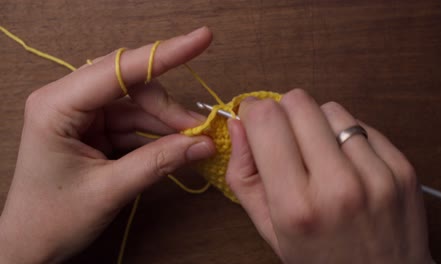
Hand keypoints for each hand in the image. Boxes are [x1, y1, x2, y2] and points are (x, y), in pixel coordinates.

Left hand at [0, 27, 215, 262]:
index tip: (202, 39)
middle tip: (200, 131)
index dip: (165, 54)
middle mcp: (69, 100)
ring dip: (168, 123)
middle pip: (132, 85)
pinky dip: (158, 135)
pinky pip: (134, 123)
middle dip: (168, 107)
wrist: (31, 245)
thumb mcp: (109, 190)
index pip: (118, 69)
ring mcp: (83, 114)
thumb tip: (204, 144)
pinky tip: (178, 147)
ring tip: (195, 143)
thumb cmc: (53, 219)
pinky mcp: (95, 129)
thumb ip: (158, 162)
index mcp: (57, 105)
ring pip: (138, 105)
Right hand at [226, 89, 432, 263]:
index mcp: (296, 206)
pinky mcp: (402, 168)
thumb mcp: (269, 228)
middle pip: (299, 102)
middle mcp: (339, 186)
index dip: (253, 112)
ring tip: (321, 157)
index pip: (266, 120)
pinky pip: (363, 124)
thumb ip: (244, 174)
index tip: (254, 121)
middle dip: (284, 114)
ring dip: (318, 125)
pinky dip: (348, 137)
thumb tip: (237, 124)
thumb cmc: (321, 259)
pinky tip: (348, 165)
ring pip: (332, 109)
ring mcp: (377, 175)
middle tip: (286, 140)